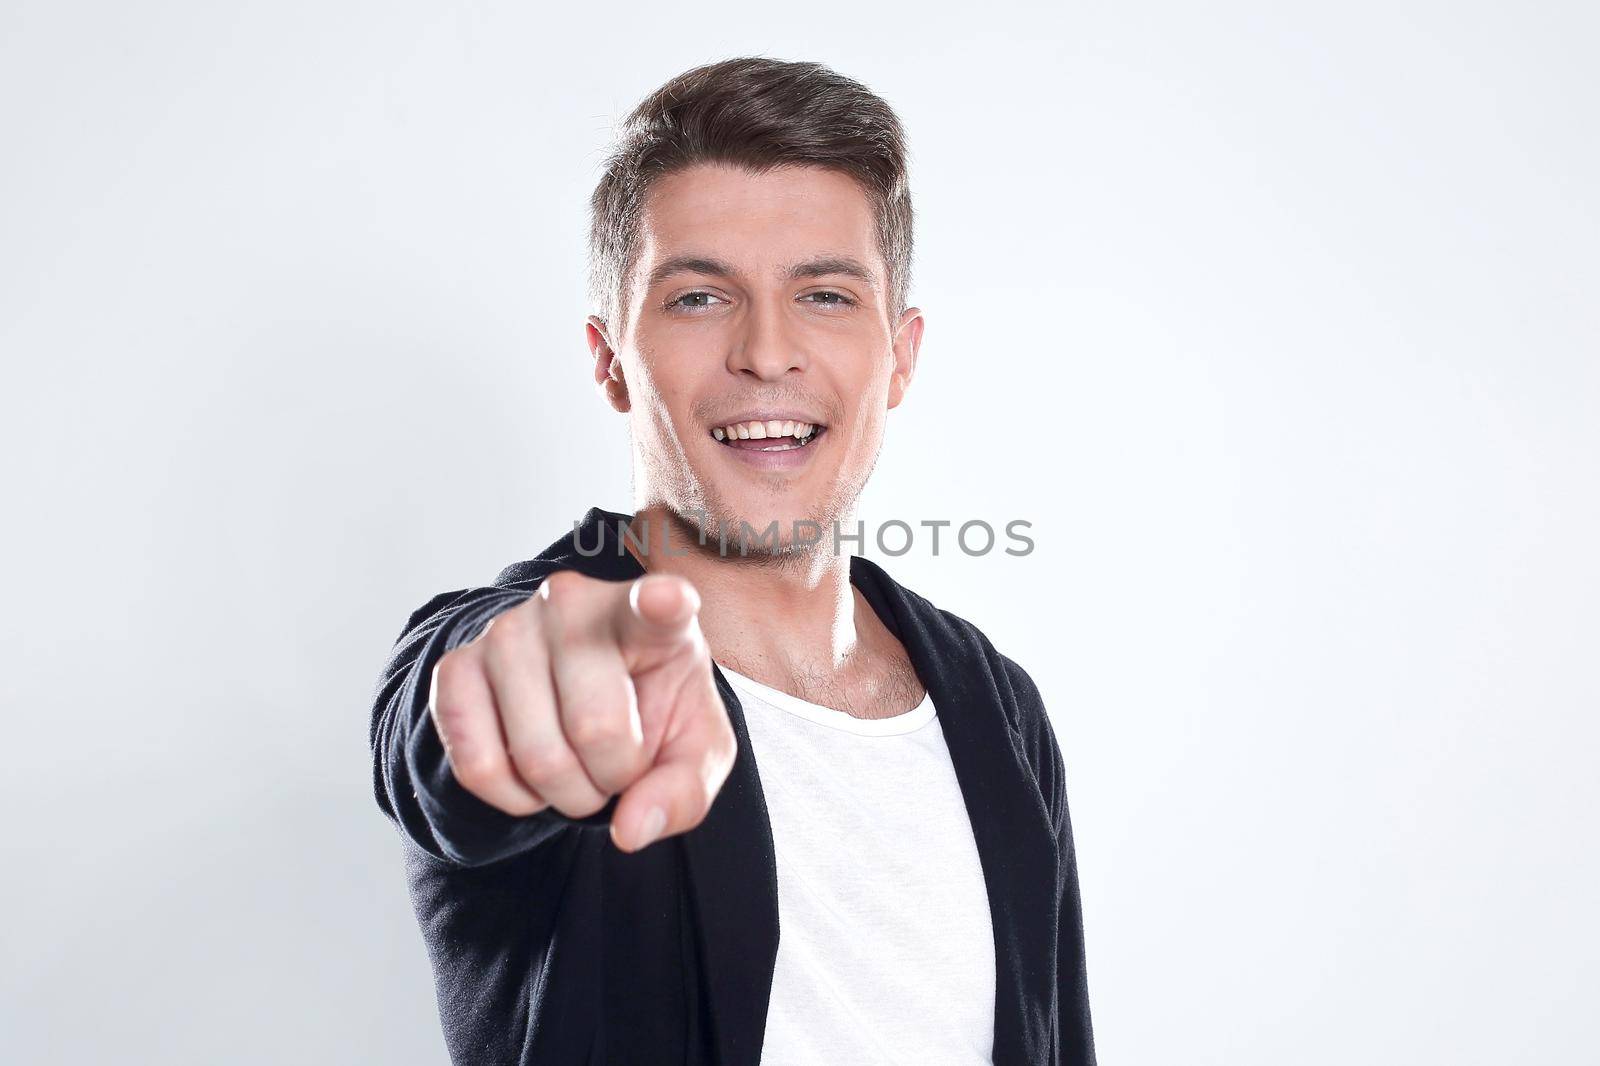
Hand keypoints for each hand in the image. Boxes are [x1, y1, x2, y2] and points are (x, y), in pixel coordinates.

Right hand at [428, 571, 735, 851]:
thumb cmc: (652, 714)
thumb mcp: (693, 752)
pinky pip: (478, 766)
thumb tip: (630, 829)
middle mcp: (572, 605)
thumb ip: (682, 791)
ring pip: (535, 756)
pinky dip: (513, 797)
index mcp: (648, 617)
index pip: (654, 606)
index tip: (669, 599)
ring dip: (565, 793)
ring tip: (579, 763)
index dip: (662, 604)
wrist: (583, 699)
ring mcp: (507, 630)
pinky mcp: (456, 666)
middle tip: (618, 765)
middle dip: (612, 777)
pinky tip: (531, 772)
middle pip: (595, 727)